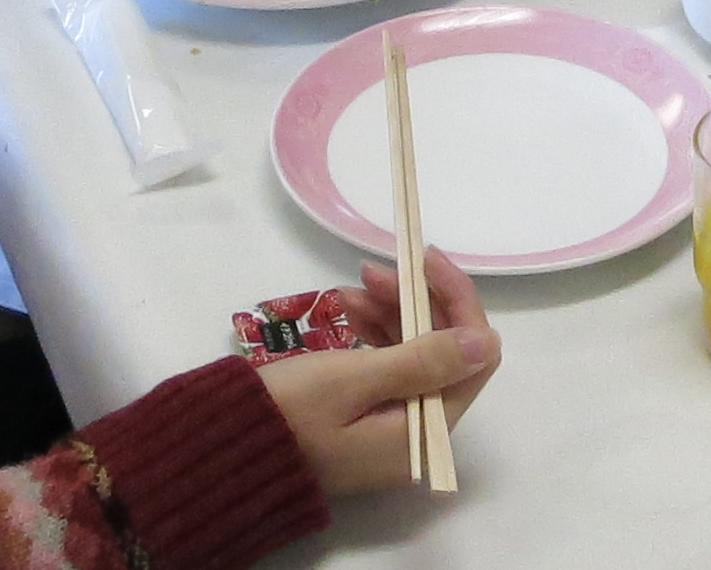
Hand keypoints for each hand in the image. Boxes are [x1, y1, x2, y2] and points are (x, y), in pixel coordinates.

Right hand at [258, 253, 498, 496]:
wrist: (226, 452)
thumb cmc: (288, 414)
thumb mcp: (352, 379)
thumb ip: (421, 360)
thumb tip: (484, 341)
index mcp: (423, 432)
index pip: (472, 357)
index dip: (455, 302)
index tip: (422, 259)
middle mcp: (417, 437)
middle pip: (443, 354)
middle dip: (415, 303)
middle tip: (372, 269)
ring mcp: (391, 432)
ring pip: (414, 356)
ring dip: (391, 315)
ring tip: (350, 289)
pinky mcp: (367, 424)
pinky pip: (388, 371)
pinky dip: (373, 336)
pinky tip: (347, 311)